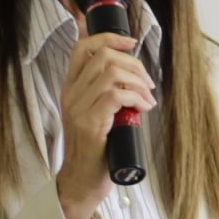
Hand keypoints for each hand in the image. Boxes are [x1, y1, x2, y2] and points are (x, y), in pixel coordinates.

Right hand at [54, 32, 155, 218]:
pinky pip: (116, 96)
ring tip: (148, 99)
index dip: (110, 38)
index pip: (83, 47)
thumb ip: (108, 94)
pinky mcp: (90, 124)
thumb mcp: (100, 114)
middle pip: (103, 56)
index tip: (132, 44)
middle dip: (134, 65)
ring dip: (138, 83)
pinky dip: (137, 98)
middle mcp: (71, 94)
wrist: (82, 180)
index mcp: (71, 88)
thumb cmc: (97, 149)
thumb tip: (136, 78)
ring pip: (111, 73)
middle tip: (148, 84)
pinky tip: (144, 109)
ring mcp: (78, 108)